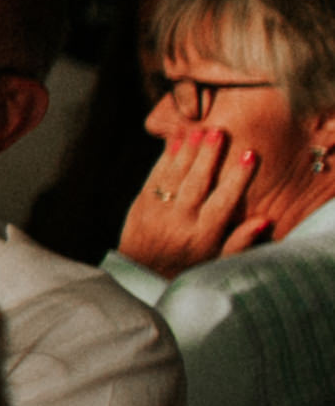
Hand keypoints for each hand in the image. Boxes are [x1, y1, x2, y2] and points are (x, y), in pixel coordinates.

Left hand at [126, 125, 260, 276]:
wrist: (142, 275)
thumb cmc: (190, 265)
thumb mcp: (218, 260)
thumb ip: (241, 241)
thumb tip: (265, 220)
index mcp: (202, 236)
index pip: (222, 203)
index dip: (236, 179)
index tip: (249, 155)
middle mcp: (179, 223)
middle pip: (196, 184)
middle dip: (208, 157)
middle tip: (218, 132)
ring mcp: (157, 213)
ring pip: (174, 177)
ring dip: (187, 152)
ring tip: (199, 130)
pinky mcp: (141, 205)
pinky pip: (154, 177)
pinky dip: (165, 158)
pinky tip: (175, 140)